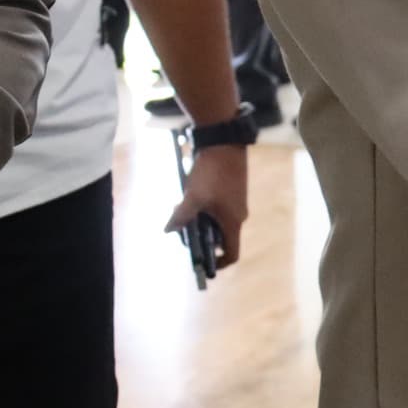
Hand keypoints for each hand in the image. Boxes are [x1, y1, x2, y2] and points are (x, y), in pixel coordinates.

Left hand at [166, 146, 249, 268]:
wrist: (225, 143)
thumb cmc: (212, 174)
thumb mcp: (193, 197)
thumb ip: (181, 216)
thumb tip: (168, 230)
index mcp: (233, 222)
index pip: (232, 253)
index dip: (219, 264)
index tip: (202, 263)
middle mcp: (239, 216)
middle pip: (223, 239)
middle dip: (203, 240)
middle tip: (184, 234)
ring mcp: (237, 203)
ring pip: (219, 223)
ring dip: (202, 224)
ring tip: (184, 213)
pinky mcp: (233, 192)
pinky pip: (220, 211)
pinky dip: (206, 211)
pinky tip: (192, 199)